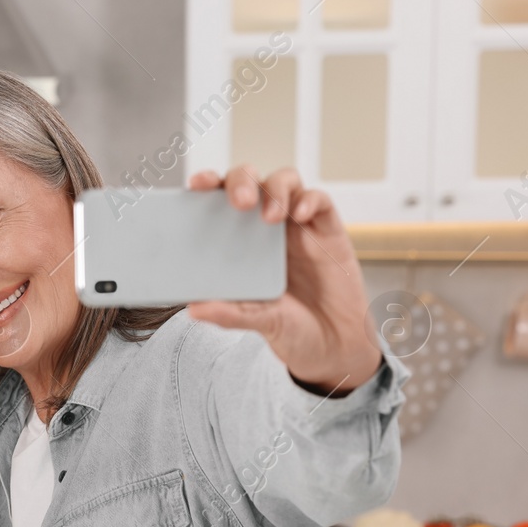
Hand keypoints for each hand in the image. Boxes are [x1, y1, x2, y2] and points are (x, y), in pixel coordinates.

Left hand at [186, 166, 382, 394]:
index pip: (217, 203)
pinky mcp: (327, 230)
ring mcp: (297, 226)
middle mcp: (264, 229)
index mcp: (237, 244)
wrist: (333, 345)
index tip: (196, 184)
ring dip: (275, 190)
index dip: (208, 187)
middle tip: (239, 202)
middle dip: (241, 181)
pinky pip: (319, 201)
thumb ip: (228, 313)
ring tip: (271, 217)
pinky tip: (300, 215)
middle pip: (250, 181)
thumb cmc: (290, 329)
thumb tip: (194, 308)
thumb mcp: (256, 322)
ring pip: (284, 181)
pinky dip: (309, 200)